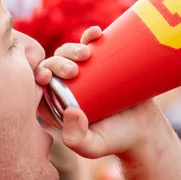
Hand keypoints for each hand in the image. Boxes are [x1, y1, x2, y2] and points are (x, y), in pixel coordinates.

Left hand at [40, 26, 176, 160]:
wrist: (145, 130)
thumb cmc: (116, 140)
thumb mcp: (93, 146)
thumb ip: (76, 139)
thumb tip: (70, 111)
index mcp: (54, 104)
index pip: (38, 85)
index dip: (35, 75)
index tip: (47, 76)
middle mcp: (66, 87)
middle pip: (53, 66)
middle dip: (57, 62)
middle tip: (74, 71)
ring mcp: (86, 74)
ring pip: (70, 53)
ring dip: (71, 48)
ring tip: (87, 54)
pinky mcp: (104, 64)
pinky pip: (92, 45)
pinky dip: (90, 36)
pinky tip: (95, 33)